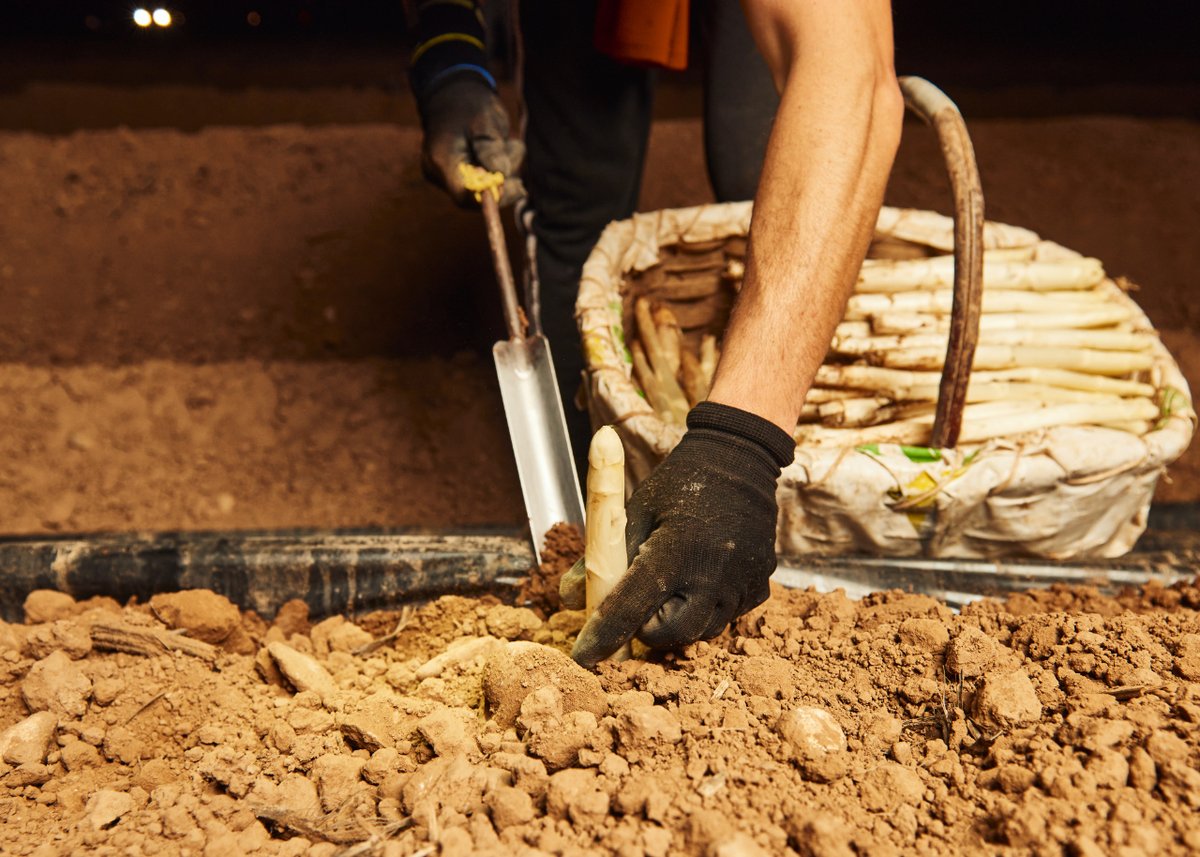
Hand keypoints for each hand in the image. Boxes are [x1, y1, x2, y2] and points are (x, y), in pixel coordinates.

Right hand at [418, 75, 525, 207]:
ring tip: (508, 142)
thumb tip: (502, 177)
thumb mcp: (485, 120)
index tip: (515, 184)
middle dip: (501, 181)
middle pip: (474, 196)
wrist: (452, 91)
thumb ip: (491, 149)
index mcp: (442, 159)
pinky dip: (495, 168)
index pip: (465, 195)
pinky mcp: (453, 173)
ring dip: (502, 170)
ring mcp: (443, 174)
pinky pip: (479, 181)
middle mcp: (438, 172)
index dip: (492, 197)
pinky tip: (500, 146)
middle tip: (516, 154)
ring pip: (480, 188)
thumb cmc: (468, 103)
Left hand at [560, 402, 795, 666]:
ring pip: (701, 631)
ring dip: (678, 620)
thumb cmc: (677, 484)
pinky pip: (727, 617)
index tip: (584, 657)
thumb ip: (600, 557)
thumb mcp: (632, 513)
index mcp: (674, 552)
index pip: (630, 611)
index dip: (603, 638)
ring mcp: (741, 584)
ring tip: (673, 585)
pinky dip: (708, 608)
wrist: (739, 459)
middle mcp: (712, 575)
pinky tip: (703, 577)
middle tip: (639, 604)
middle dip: (646, 628)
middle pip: (669, 635)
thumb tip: (570, 599)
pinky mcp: (759, 586)